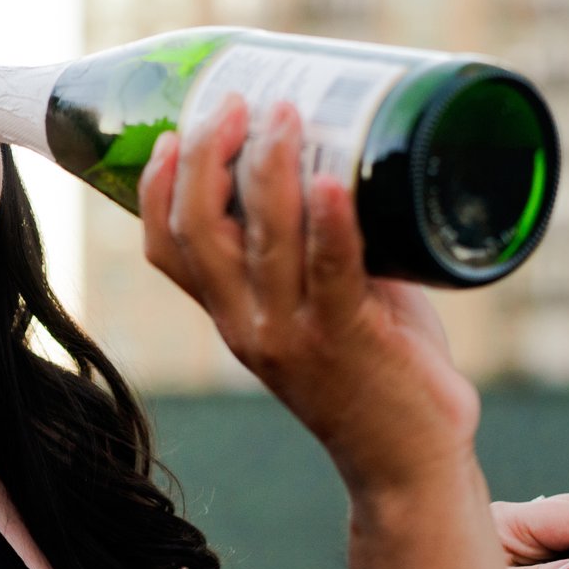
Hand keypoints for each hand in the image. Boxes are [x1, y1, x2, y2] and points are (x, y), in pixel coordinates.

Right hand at [141, 96, 477, 494]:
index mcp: (232, 318)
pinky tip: (333, 180)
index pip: (166, 250)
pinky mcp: (348, 339)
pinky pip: (332, 270)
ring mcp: (294, 335)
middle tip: (236, 102)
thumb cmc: (381, 377)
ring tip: (286, 113)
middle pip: (199, 230)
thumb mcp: (332, 309)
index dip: (156, 187)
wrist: (411, 466)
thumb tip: (354, 166)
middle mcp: (248, 327)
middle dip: (205, 156)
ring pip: (260, 238)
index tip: (170, 132)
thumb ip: (331, 249)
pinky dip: (331, 221)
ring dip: (267, 167)